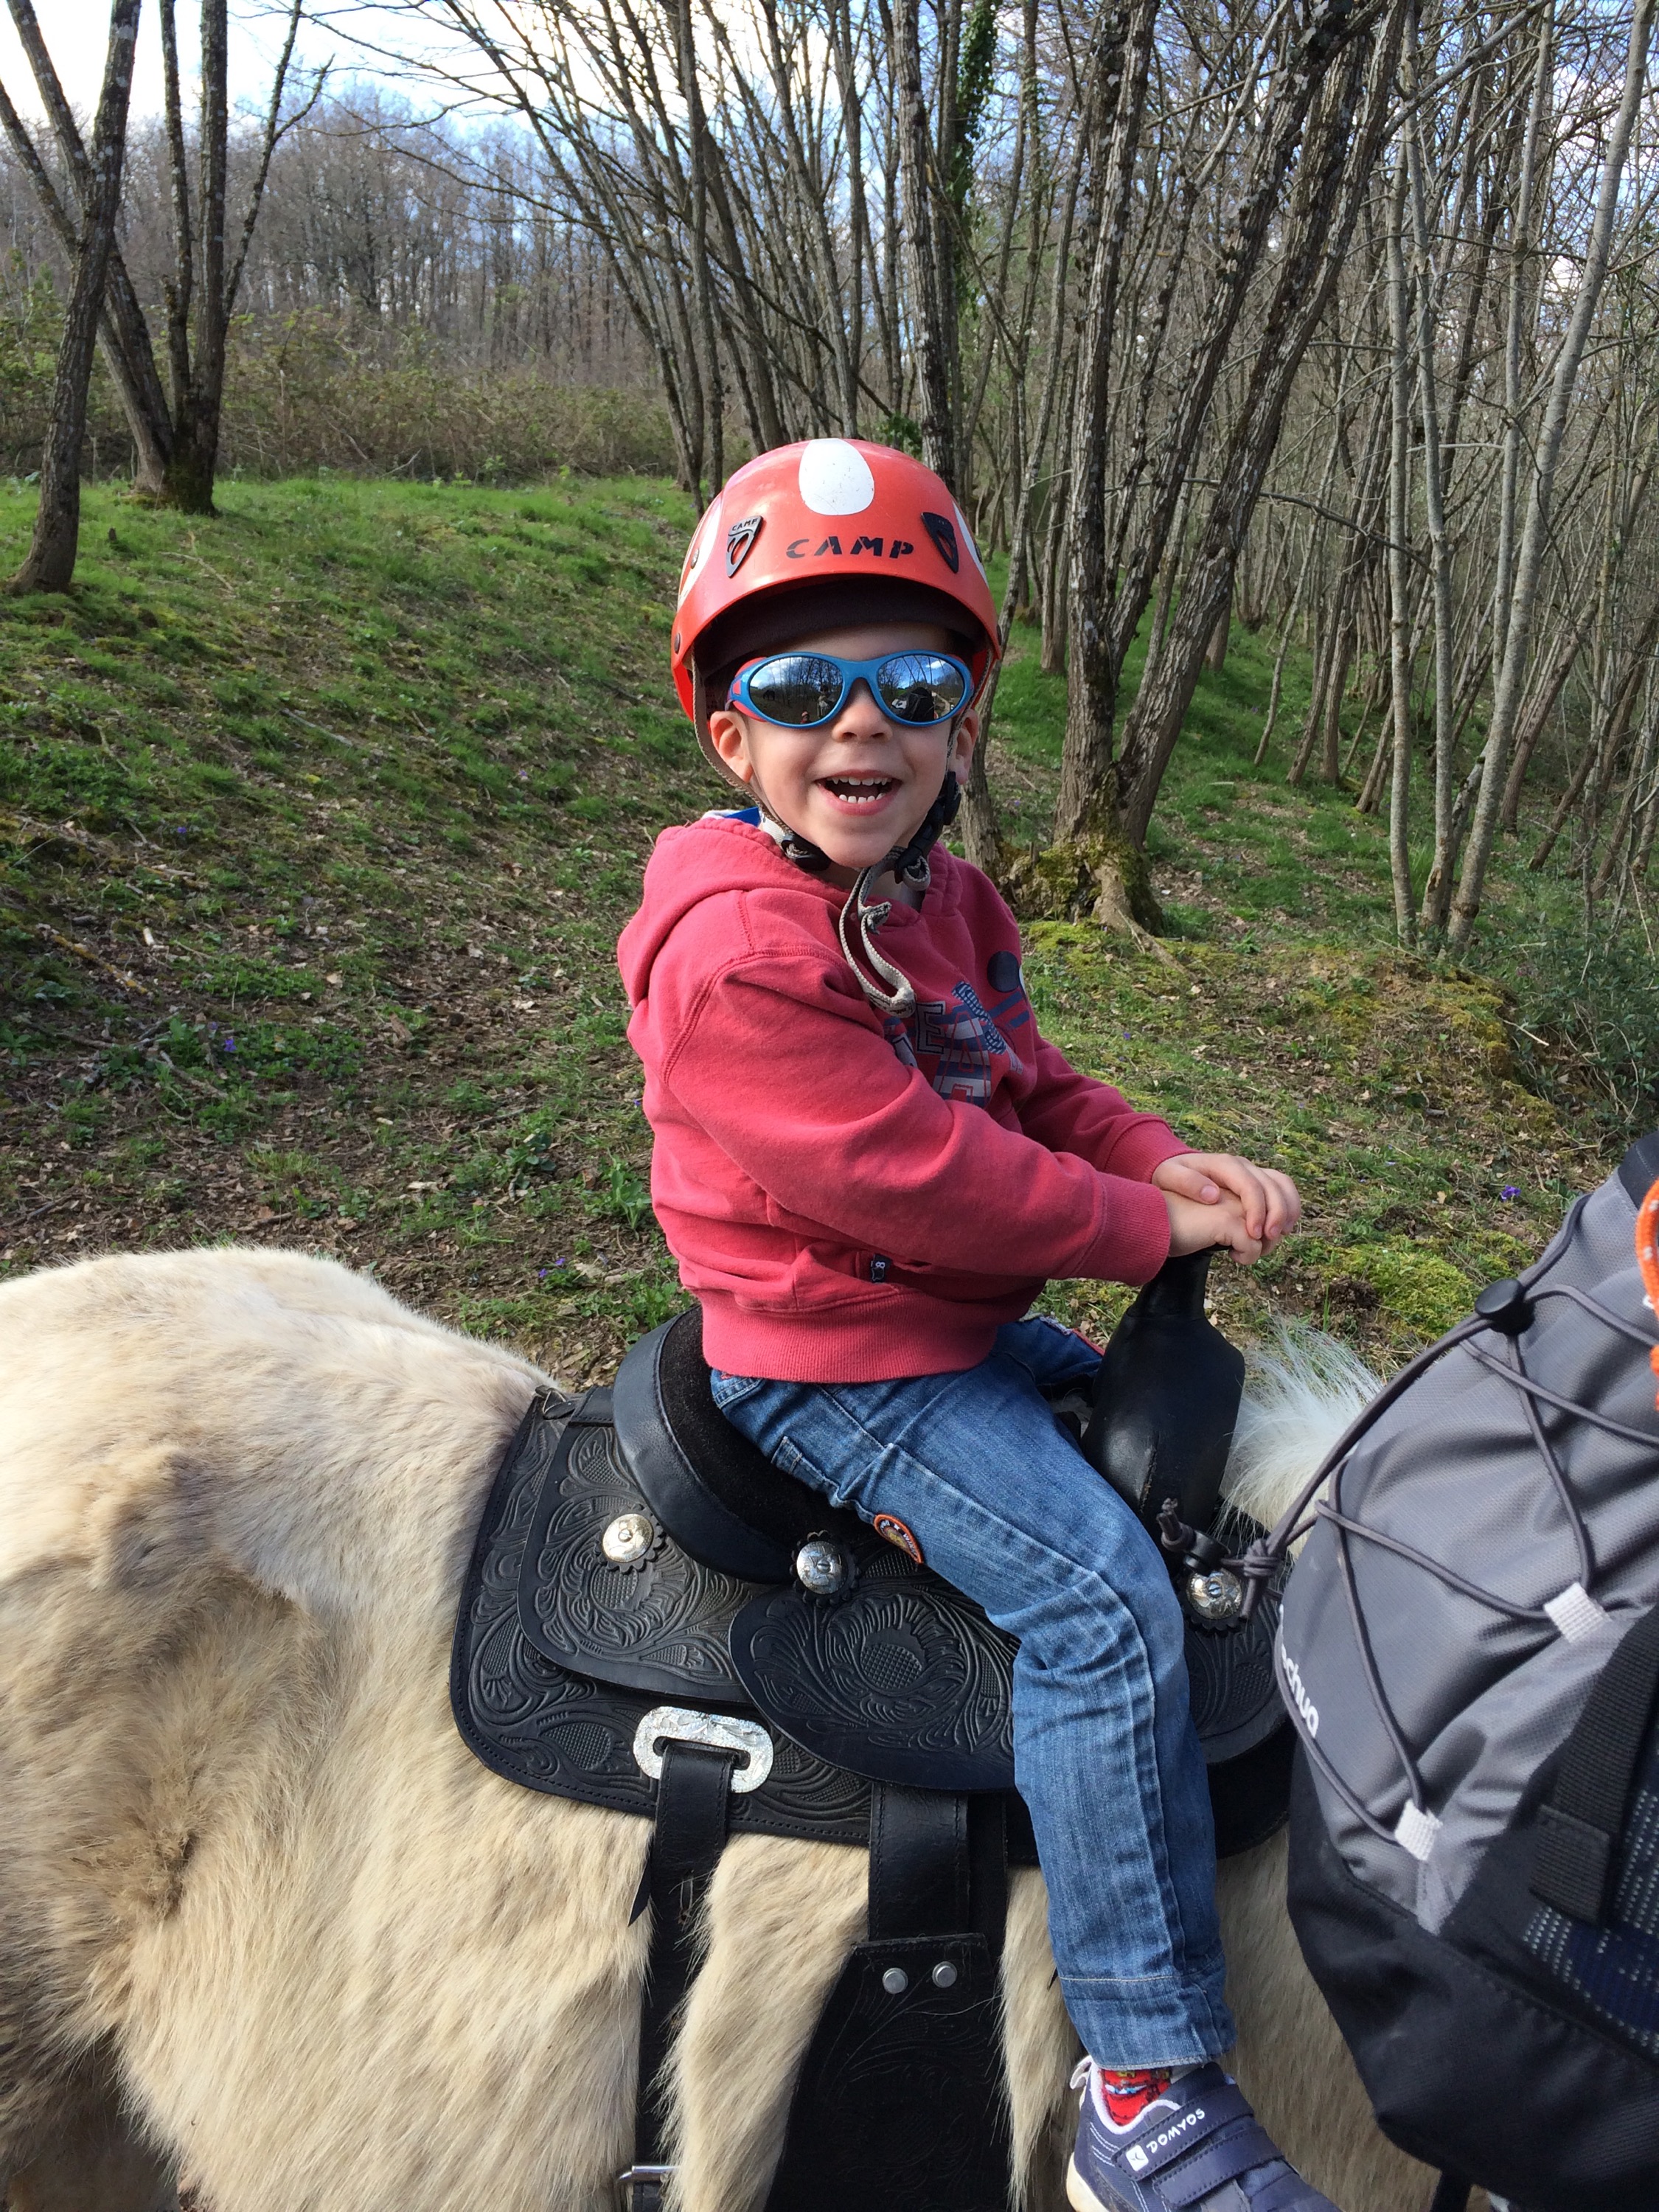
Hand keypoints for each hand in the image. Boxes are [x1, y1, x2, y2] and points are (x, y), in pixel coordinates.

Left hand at [1153, 1152, 1301, 1254]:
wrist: (1174, 1170)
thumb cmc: (1169, 1175)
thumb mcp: (1168, 1176)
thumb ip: (1186, 1182)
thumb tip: (1213, 1195)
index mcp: (1223, 1164)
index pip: (1249, 1185)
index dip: (1256, 1210)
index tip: (1252, 1234)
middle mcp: (1242, 1166)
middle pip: (1272, 1185)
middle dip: (1276, 1213)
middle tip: (1269, 1239)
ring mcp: (1252, 1173)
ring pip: (1282, 1185)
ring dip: (1287, 1210)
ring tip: (1279, 1236)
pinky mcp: (1256, 1183)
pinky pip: (1282, 1190)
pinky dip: (1288, 1208)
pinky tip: (1282, 1229)